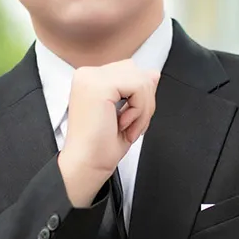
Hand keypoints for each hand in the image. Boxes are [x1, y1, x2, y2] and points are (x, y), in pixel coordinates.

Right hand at [57, 60, 159, 205]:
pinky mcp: (99, 85)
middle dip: (144, 101)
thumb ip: (138, 89)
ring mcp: (91, 77)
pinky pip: (138, 87)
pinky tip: (124, 124)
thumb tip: (153, 73)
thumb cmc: (100, 147)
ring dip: (143, 107)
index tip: (129, 121)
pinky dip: (140, 109)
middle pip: (135, 71)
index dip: (138, 96)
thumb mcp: (126, 113)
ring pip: (140, 79)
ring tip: (128, 127)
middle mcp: (87, 74)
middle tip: (131, 126)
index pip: (128, 71)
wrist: (85, 166)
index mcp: (90, 79)